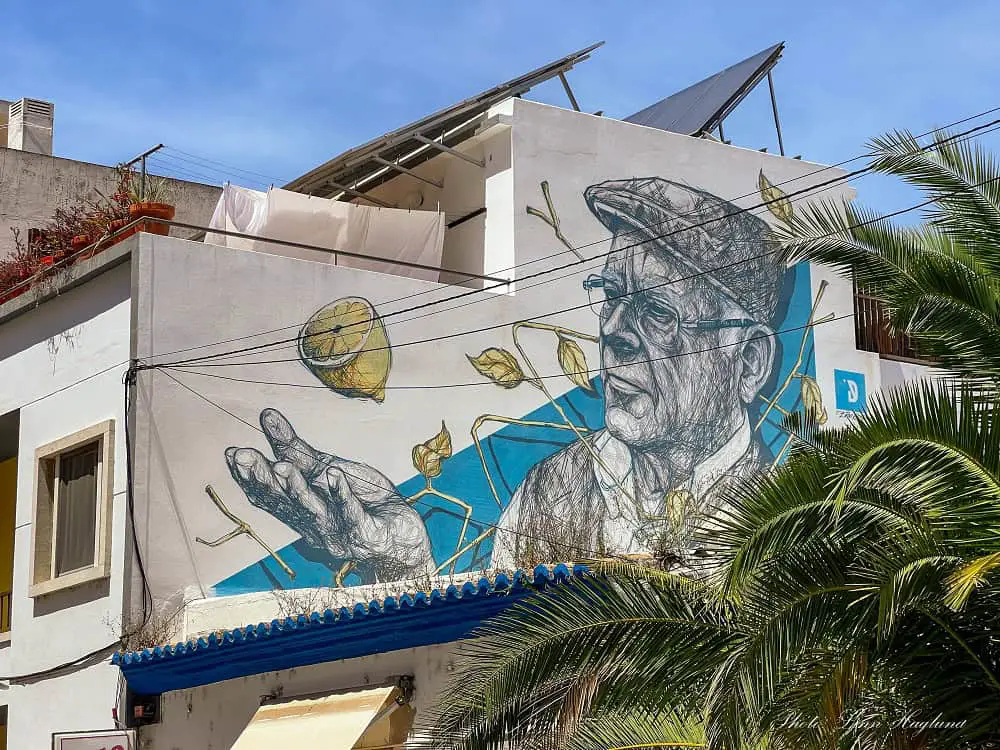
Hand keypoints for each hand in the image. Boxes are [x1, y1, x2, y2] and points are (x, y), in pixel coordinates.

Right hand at [226, 408, 433, 580]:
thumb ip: (295, 449)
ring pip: (312, 511)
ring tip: (282, 466)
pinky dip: (341, 495)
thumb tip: (266, 415)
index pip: (267, 496)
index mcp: (300, 509)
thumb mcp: (327, 468)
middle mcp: (312, 525)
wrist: (403, 533)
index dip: (248, 477)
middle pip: (283, 503)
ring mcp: (337, 533)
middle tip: (243, 456)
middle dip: (262, 480)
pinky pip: (351, 514)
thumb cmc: (364, 501)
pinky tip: (333, 475)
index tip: (232, 453)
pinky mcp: (364, 536)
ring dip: (296, 489)